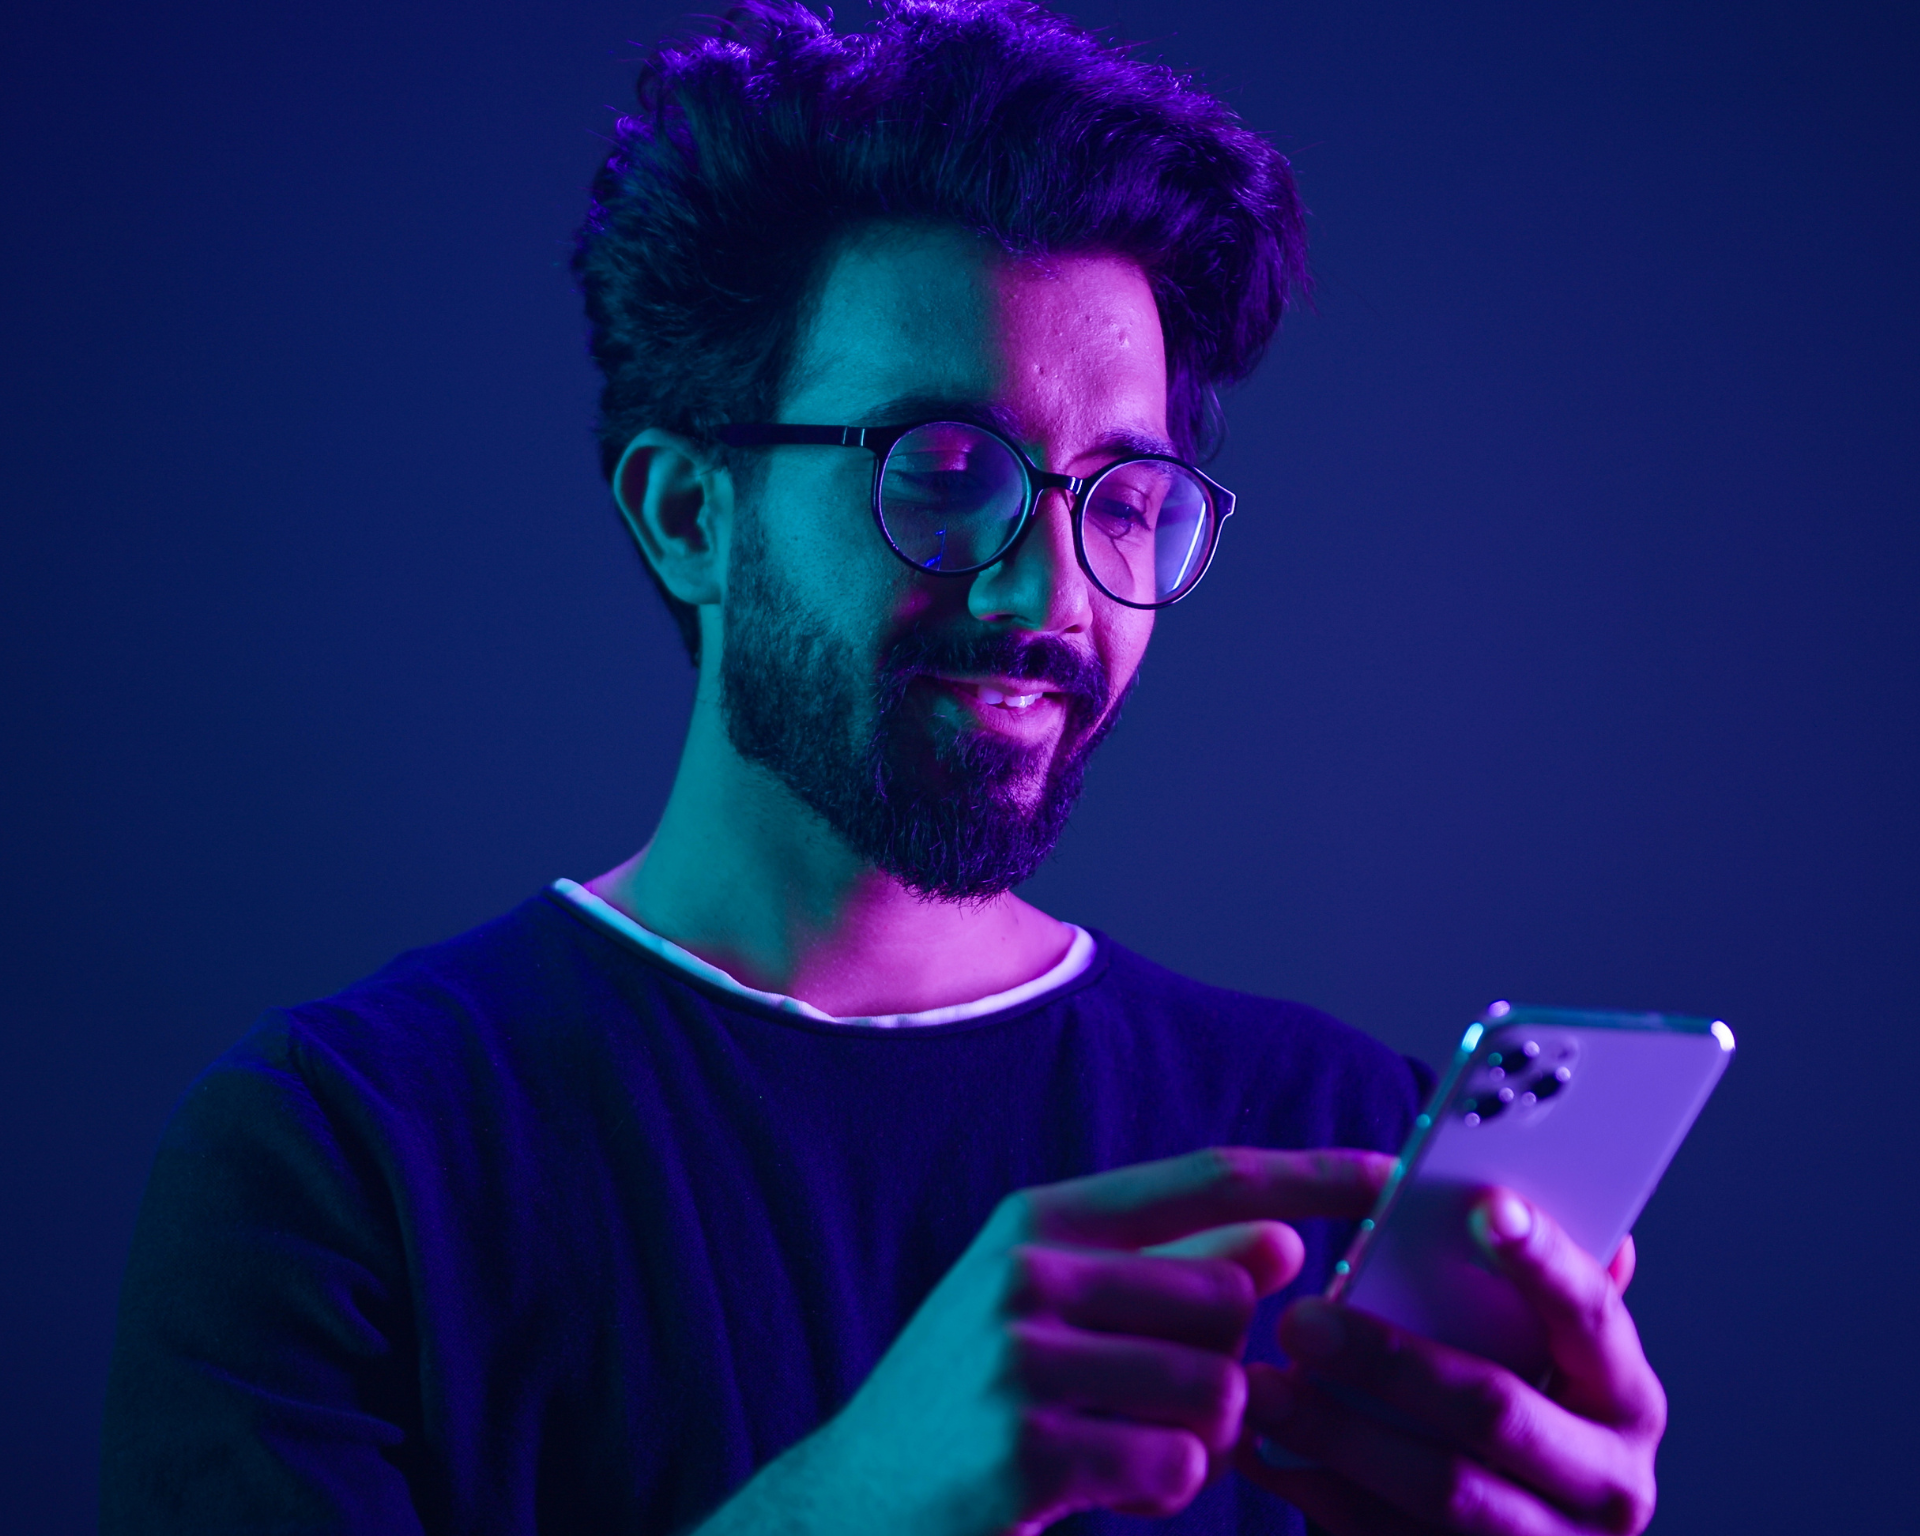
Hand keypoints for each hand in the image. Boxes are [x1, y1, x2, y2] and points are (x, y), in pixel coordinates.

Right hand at [696, 1147, 1390, 1535]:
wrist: (849, 1505)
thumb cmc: (969, 1403)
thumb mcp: (1054, 1312)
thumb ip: (1166, 1271)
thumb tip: (1281, 1242)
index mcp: (1039, 1216)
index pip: (1206, 1177)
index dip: (1307, 1175)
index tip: (1390, 1171)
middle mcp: (1027, 1267)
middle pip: (1228, 1298)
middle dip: (1222, 1363)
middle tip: (1150, 1398)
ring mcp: (1021, 1355)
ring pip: (1215, 1388)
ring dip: (1195, 1437)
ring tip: (1117, 1444)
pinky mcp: (1028, 1449)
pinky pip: (1179, 1468)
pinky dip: (1162, 1491)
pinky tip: (1098, 1487)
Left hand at [1235, 1192, 1664, 1534]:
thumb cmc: (1496, 1416)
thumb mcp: (1522, 1355)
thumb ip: (1515, 1289)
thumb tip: (1510, 1190)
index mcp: (1624, 1394)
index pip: (1591, 1314)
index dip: (1542, 1259)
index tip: (1484, 1205)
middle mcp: (1612, 1483)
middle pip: (1494, 1409)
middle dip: (1390, 1361)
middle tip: (1300, 1320)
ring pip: (1442, 1489)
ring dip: (1339, 1433)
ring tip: (1262, 1389)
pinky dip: (1321, 1495)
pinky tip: (1263, 1452)